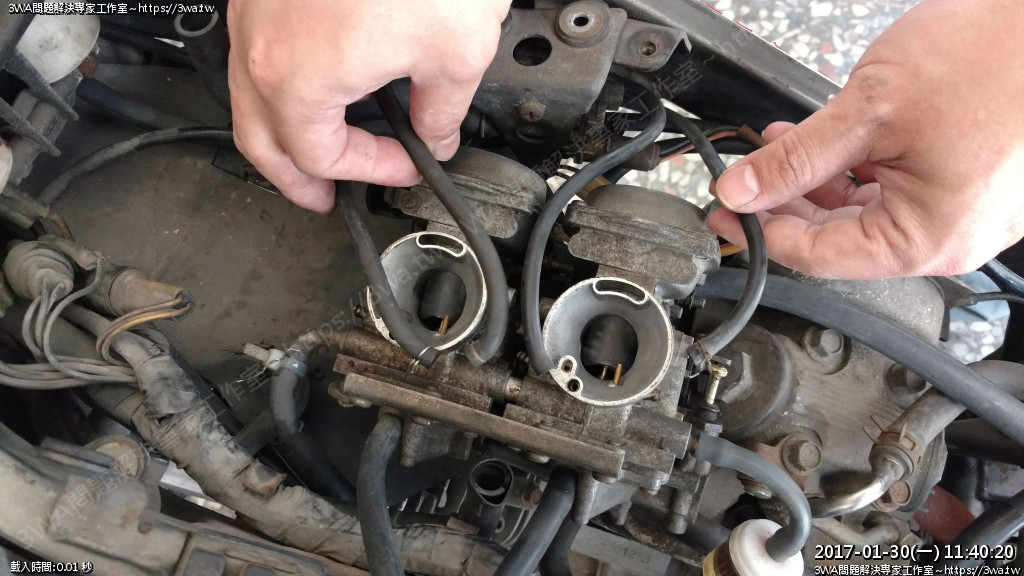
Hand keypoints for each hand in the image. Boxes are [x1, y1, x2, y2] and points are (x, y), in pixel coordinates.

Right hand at [227, 0, 510, 212]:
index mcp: (296, 79)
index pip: (323, 156)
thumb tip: (436, 131)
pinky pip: (260, 50)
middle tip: (320, 197)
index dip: (371, 171)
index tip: (407, 163)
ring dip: (282, 130)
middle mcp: (258, 46)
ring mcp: (254, 10)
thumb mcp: (455, 50)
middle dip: (294, 177)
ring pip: (249, 93)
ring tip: (316, 148)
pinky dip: (282, 81)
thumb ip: (442, 110)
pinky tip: (319, 80)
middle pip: (259, 138)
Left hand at [707, 0, 1023, 278]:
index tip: (726, 213)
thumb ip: (796, 159)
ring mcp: (962, 211)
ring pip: (864, 210)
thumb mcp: (871, 111)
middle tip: (742, 182)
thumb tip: (743, 190)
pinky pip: (895, 188)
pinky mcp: (967, 183)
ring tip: (778, 148)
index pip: (819, 255)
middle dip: (785, 204)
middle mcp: (950, 237)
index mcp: (927, 239)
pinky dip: (854, 167)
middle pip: (840, 236)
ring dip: (815, 181)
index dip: (762, 233)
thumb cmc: (996, 58)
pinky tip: (823, 141)